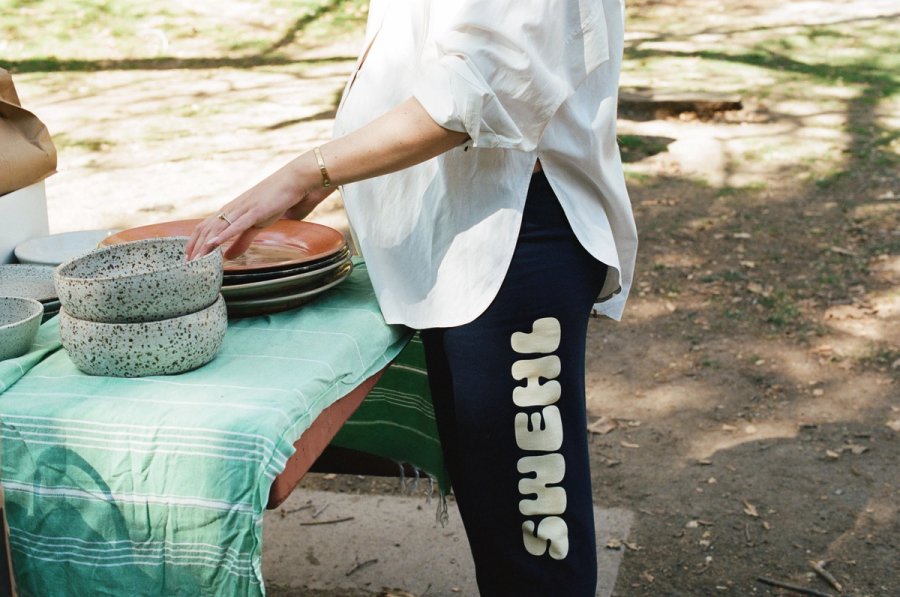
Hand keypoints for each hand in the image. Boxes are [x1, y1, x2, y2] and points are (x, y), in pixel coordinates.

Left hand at [185, 155, 333, 260]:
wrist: (296, 181)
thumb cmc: (278, 200)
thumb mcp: (258, 225)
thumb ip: (242, 241)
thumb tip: (228, 256)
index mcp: (233, 210)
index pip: (206, 227)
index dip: (194, 242)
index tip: (187, 257)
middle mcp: (233, 208)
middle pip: (206, 228)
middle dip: (194, 247)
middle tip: (185, 264)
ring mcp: (243, 209)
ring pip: (217, 228)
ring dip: (204, 245)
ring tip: (194, 259)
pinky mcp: (255, 211)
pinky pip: (236, 225)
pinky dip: (223, 235)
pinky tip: (213, 243)